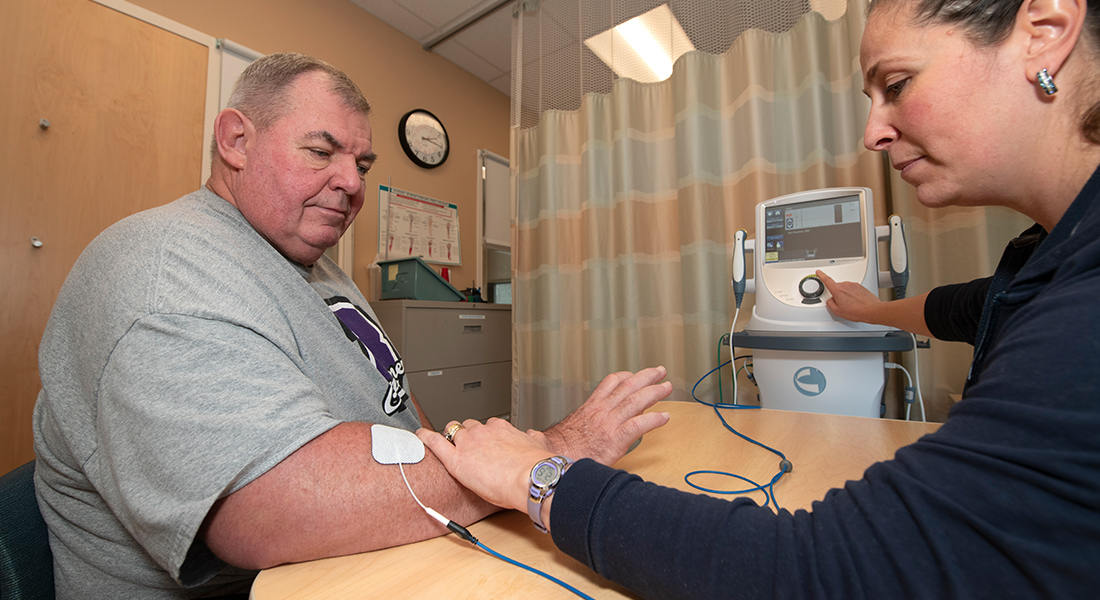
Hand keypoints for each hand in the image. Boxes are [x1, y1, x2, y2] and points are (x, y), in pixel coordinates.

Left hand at [418, 418, 548, 511]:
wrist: (531, 478)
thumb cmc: (536, 467)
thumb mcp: (538, 445)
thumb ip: (533, 438)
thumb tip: (533, 435)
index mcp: (501, 429)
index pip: (487, 426)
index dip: (483, 435)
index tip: (484, 441)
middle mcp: (483, 432)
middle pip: (467, 428)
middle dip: (466, 436)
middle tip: (468, 448)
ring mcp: (468, 443)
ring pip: (452, 433)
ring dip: (450, 439)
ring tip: (447, 446)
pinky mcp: (456, 459)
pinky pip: (436, 443)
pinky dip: (426, 438)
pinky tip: (420, 436)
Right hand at [540, 366, 672, 464]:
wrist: (554, 462)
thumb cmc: (559, 451)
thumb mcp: (565, 431)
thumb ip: (570, 425)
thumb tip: (548, 432)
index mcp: (591, 407)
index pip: (610, 383)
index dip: (626, 376)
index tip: (635, 374)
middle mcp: (602, 411)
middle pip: (628, 386)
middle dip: (646, 376)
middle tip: (660, 372)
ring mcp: (610, 423)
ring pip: (637, 401)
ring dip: (654, 392)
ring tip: (666, 387)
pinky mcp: (616, 439)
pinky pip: (640, 425)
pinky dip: (654, 419)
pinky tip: (664, 417)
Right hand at [816, 270, 884, 324]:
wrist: (871, 310)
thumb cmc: (856, 311)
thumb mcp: (837, 311)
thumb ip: (830, 303)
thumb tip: (830, 300)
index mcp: (838, 290)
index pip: (827, 280)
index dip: (821, 275)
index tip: (819, 272)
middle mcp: (846, 285)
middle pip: (837, 287)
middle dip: (837, 294)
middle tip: (842, 304)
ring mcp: (854, 285)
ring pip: (845, 289)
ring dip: (846, 295)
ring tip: (851, 305)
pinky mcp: (860, 287)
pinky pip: (853, 290)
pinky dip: (853, 295)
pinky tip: (856, 302)